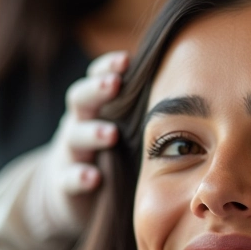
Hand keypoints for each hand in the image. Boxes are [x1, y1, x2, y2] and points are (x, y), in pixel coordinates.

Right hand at [30, 49, 129, 233]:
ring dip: (92, 133)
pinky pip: (68, 177)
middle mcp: (78, 124)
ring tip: (111, 134)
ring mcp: (69, 152)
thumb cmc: (107, 152)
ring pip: (74, 137)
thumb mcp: (120, 128)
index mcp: (95, 108)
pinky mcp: (64, 182)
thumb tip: (186, 90)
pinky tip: (93, 178)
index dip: (108, 67)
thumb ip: (142, 112)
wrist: (69, 190)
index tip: (126, 59)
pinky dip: (79, 176)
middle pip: (80, 99)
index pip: (96, 79)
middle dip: (97, 90)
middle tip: (115, 84)